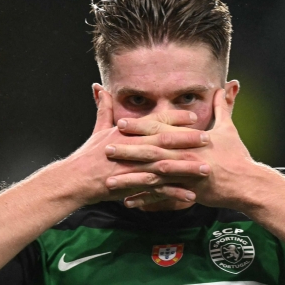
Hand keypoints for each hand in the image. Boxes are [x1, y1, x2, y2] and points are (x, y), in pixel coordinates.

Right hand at [62, 90, 210, 205]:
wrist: (76, 180)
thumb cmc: (88, 155)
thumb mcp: (98, 130)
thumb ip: (104, 109)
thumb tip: (99, 88)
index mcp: (128, 132)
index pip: (155, 121)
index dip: (175, 118)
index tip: (193, 116)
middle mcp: (133, 147)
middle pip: (166, 141)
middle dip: (188, 140)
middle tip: (208, 139)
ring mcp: (135, 167)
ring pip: (166, 166)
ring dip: (187, 168)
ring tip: (206, 169)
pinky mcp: (134, 186)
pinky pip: (158, 190)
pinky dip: (174, 193)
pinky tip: (191, 196)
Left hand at [104, 89, 259, 208]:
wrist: (246, 183)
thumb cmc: (237, 156)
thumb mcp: (229, 128)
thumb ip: (223, 107)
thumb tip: (228, 86)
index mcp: (189, 139)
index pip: (160, 129)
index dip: (139, 126)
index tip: (121, 123)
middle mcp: (184, 155)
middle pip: (150, 151)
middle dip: (127, 149)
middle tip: (106, 148)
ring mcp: (185, 175)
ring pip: (152, 176)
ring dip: (130, 178)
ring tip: (109, 180)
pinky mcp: (187, 192)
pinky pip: (162, 197)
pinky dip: (145, 200)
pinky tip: (128, 202)